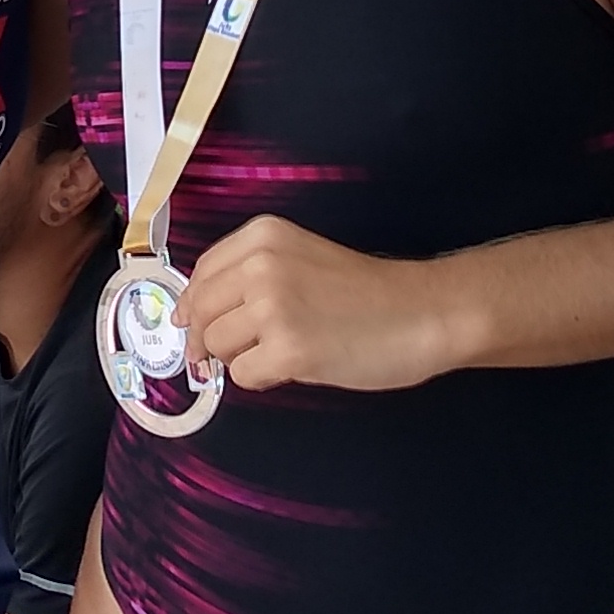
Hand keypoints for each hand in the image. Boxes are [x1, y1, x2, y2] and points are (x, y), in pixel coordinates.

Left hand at [178, 214, 454, 394]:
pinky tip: (294, 367)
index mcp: (263, 236)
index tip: (193, 324)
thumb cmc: (367, 292)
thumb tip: (193, 316)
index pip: (201, 273)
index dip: (195, 305)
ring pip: (217, 345)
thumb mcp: (300, 258)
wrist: (421, 312)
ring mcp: (273, 307)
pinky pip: (243, 375)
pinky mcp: (288, 349)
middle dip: (206, 339)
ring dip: (240, 358)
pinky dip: (262, 378)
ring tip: (281, 352)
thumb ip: (249, 276)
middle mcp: (262, 265)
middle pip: (200, 312)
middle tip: (222, 356)